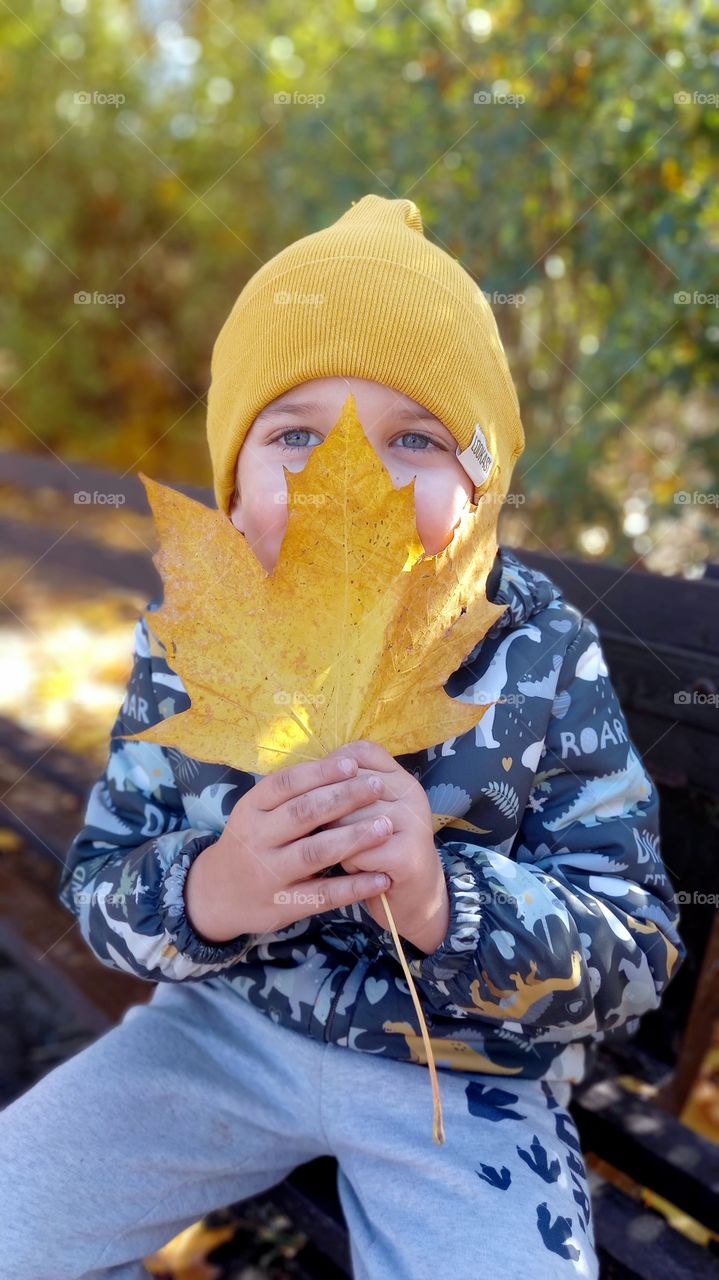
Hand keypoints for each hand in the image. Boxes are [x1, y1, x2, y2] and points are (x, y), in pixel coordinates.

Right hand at [184, 752, 395, 943]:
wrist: (217, 895)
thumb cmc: (250, 843)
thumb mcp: (255, 813)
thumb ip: (291, 794)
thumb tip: (343, 763)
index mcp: (251, 809)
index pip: (285, 784)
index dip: (320, 772)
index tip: (352, 764)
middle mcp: (257, 839)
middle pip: (303, 813)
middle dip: (344, 798)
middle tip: (377, 788)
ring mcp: (270, 874)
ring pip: (315, 852)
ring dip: (354, 838)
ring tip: (386, 826)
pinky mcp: (284, 904)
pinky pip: (324, 895)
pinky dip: (354, 886)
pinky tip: (381, 877)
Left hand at [319, 739, 449, 953]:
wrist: (412, 898)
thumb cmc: (377, 852)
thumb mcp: (366, 813)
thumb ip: (346, 789)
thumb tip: (307, 773)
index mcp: (400, 777)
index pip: (359, 752)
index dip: (330, 768)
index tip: (317, 791)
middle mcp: (411, 792)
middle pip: (347, 785)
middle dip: (327, 811)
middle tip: (324, 832)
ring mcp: (413, 821)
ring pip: (348, 818)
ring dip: (334, 839)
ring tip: (343, 852)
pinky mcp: (407, 854)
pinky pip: (357, 851)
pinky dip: (348, 863)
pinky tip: (355, 870)